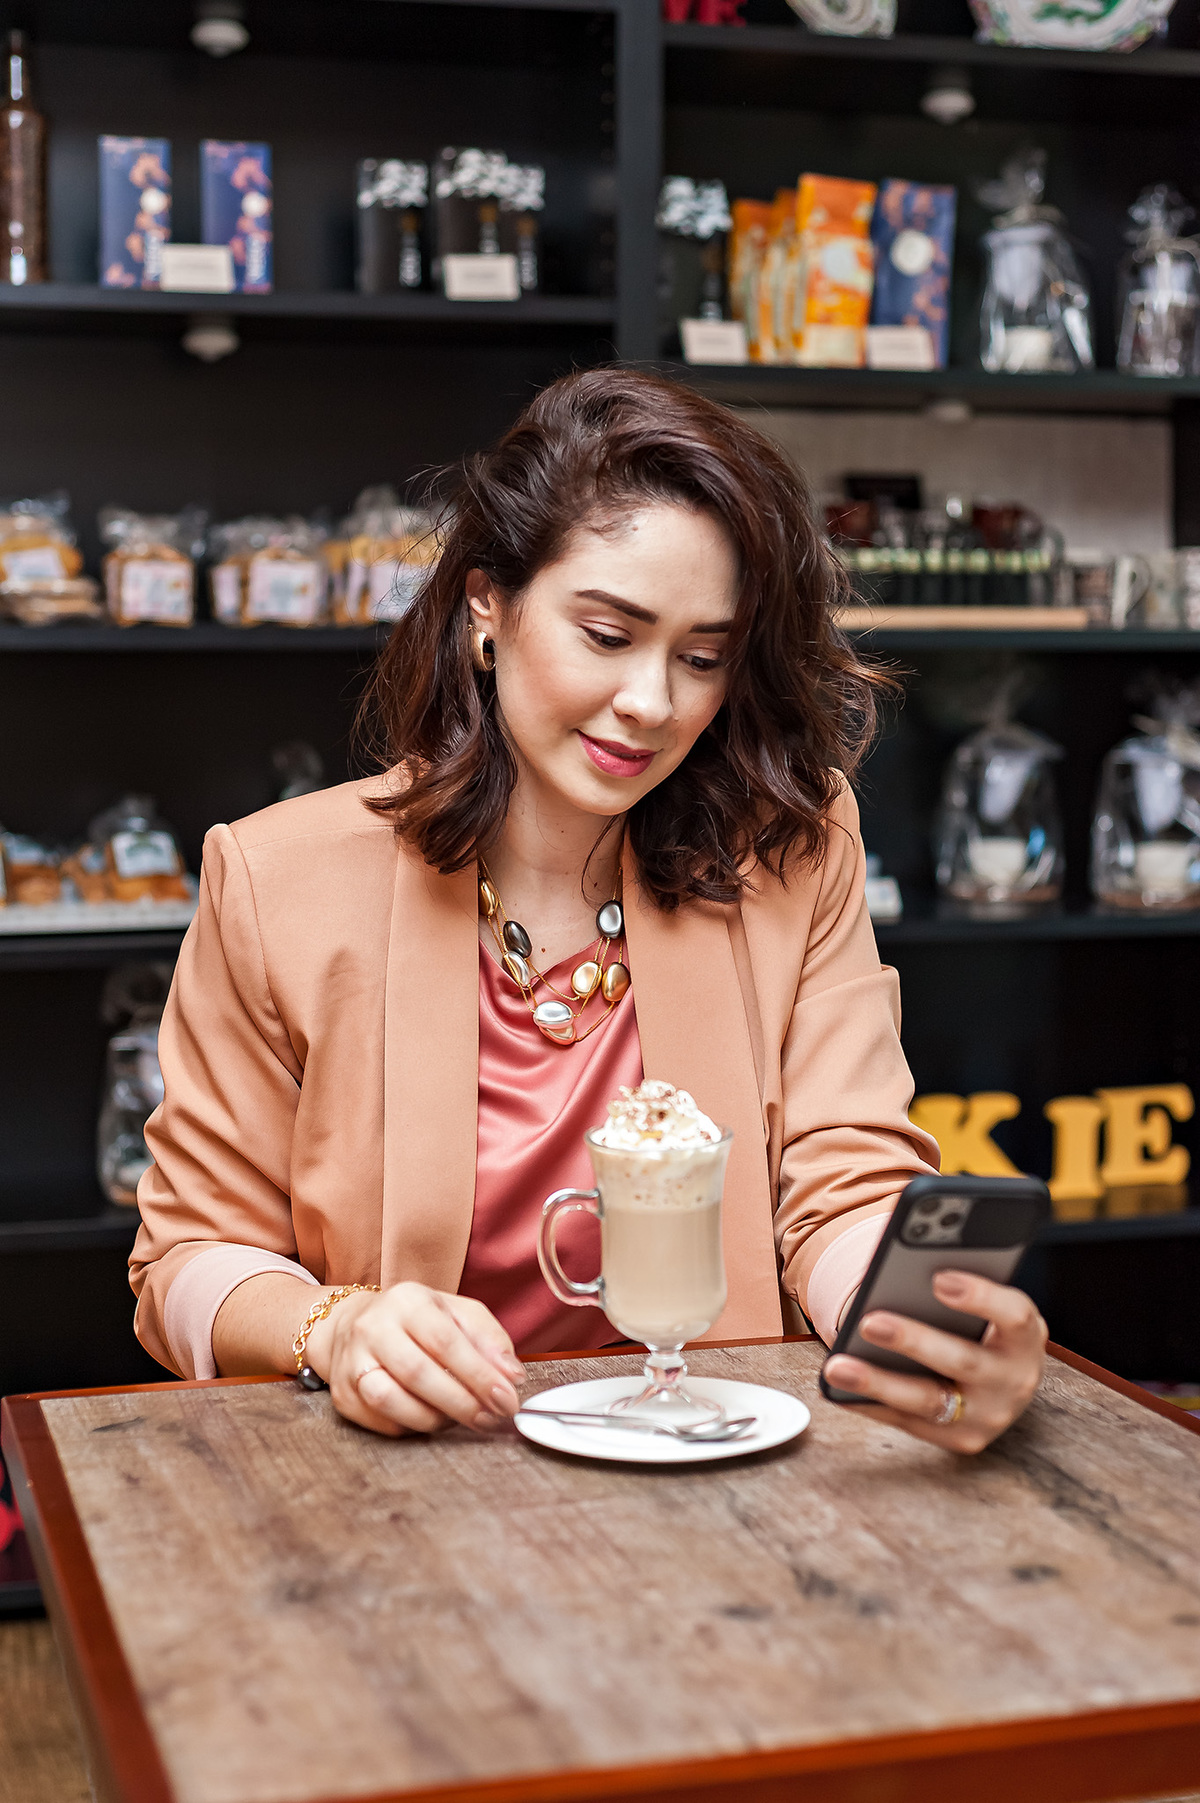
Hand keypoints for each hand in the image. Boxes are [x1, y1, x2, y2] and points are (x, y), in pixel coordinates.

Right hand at [304, 1282, 524, 1437]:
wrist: (353, 1325)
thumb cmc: (417, 1321)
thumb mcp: (457, 1314)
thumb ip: (489, 1340)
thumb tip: (512, 1376)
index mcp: (407, 1301)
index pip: (445, 1340)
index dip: (479, 1375)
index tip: (507, 1400)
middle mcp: (373, 1328)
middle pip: (417, 1373)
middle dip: (461, 1403)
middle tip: (491, 1419)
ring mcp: (352, 1362)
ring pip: (390, 1400)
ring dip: (434, 1418)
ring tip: (459, 1419)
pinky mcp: (342, 1394)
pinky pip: (380, 1422)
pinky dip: (412, 1427)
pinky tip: (430, 1419)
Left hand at [822, 1270, 1046, 1453]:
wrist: (1003, 1384)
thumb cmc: (986, 1329)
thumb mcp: (989, 1307)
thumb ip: (957, 1286)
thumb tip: (903, 1267)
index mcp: (1026, 1338)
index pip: (1014, 1315)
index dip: (980, 1296)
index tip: (939, 1279)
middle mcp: (1015, 1381)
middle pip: (963, 1360)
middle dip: (914, 1340)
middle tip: (870, 1322)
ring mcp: (989, 1417)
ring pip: (928, 1400)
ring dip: (878, 1382)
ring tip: (837, 1366)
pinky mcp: (961, 1439)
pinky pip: (908, 1422)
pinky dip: (871, 1404)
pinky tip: (838, 1390)